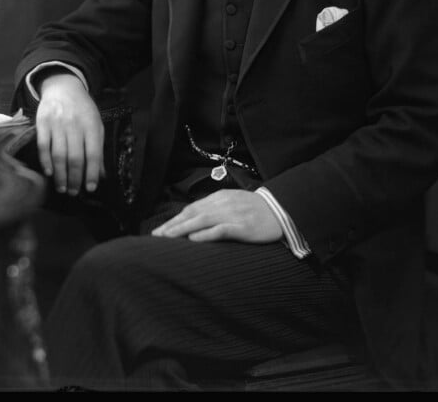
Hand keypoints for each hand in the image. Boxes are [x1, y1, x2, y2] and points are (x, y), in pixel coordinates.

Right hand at [35, 72, 104, 195]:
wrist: (63, 87)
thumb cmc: (83, 110)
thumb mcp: (96, 124)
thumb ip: (98, 148)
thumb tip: (100, 174)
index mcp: (91, 125)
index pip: (94, 153)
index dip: (92, 172)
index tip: (90, 188)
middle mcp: (75, 125)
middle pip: (75, 157)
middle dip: (75, 178)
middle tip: (74, 193)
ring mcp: (57, 124)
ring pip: (59, 154)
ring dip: (60, 174)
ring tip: (62, 188)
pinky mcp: (42, 123)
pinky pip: (43, 145)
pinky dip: (45, 161)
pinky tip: (49, 173)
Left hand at [151, 189, 282, 243]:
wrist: (281, 210)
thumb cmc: (256, 210)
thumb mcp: (233, 203)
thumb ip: (215, 209)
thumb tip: (193, 221)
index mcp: (220, 198)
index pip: (192, 208)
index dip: (175, 219)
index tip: (160, 230)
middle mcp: (223, 204)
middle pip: (193, 213)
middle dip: (173, 225)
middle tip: (156, 236)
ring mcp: (233, 215)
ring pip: (203, 220)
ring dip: (182, 229)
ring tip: (168, 237)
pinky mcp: (243, 227)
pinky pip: (221, 229)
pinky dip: (206, 234)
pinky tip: (194, 239)